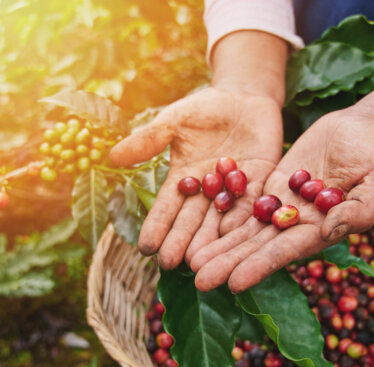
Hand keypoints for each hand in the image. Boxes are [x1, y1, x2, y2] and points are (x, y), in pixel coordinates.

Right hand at [109, 86, 282, 269]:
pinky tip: (234, 235)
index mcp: (184, 179)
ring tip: (200, 261)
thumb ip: (148, 140)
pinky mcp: (261, 182)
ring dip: (210, 240)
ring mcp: (234, 189)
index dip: (156, 227)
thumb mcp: (174, 121)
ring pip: (220, 219)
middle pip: (192, 220)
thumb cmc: (205, 108)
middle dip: (181, 242)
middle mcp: (208, 191)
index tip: (145, 248)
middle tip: (171, 264)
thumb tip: (112, 157)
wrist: (245, 96)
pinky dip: (243, 218)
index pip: (167, 207)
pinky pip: (252, 202)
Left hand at [189, 108, 373, 292]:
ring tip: (191, 261)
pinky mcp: (273, 185)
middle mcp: (298, 224)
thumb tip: (329, 231)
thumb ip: (360, 211)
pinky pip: (245, 201)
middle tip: (199, 279)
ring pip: (246, 229)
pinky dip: (224, 213)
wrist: (366, 128)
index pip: (286, 252)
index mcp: (323, 231)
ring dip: (220, 244)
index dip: (259, 267)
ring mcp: (284, 206)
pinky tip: (200, 226)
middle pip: (258, 247)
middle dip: (229, 263)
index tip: (234, 283)